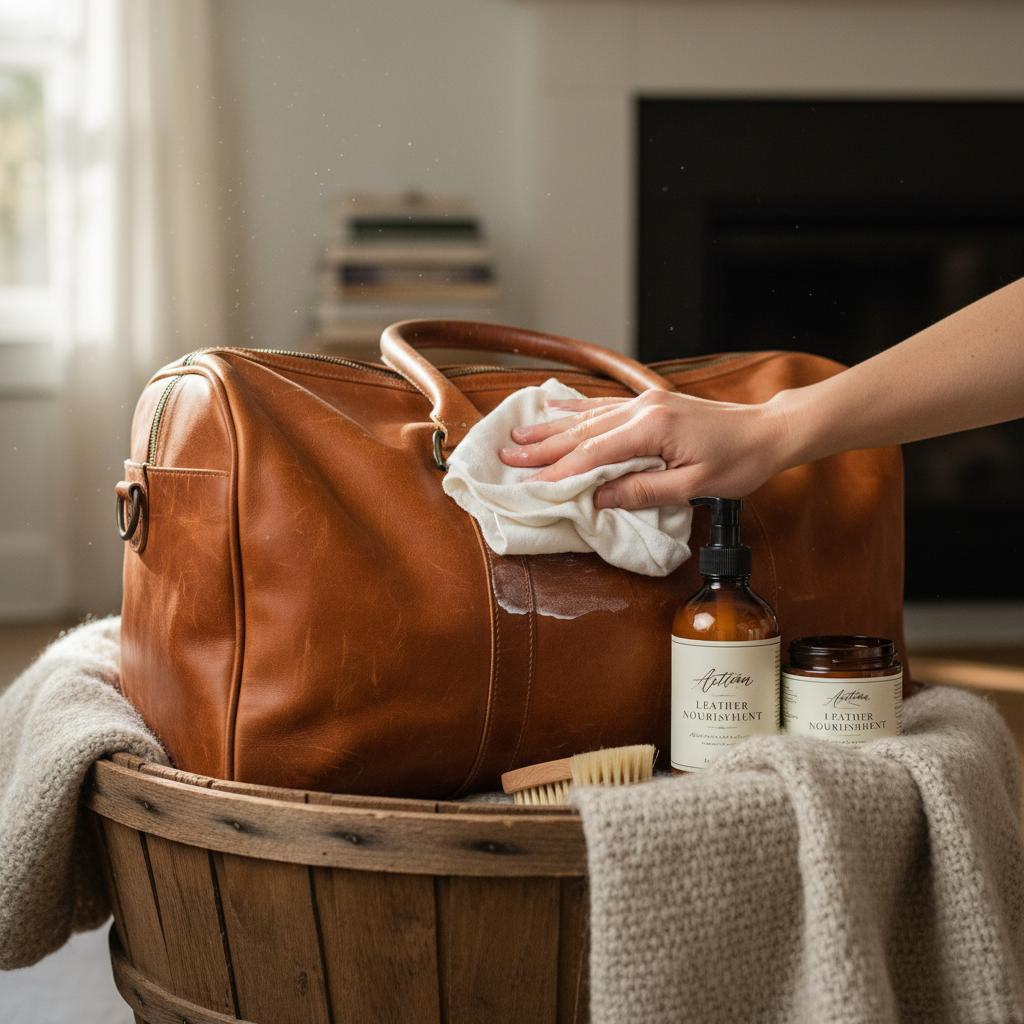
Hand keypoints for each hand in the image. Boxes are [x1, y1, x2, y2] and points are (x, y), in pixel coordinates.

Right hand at [498, 389, 791, 509]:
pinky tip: (554, 408)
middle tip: (506, 458)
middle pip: (582, 432)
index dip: (559, 470)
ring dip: (551, 429)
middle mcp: (643, 409)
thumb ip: (642, 491)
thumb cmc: (737, 462)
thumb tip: (599, 499)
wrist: (766, 431)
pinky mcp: (651, 403)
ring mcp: (645, 403)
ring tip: (518, 438)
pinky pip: (604, 405)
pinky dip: (576, 409)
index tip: (529, 482)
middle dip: (542, 447)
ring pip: (588, 417)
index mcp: (652, 428)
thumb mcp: (693, 486)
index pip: (594, 453)